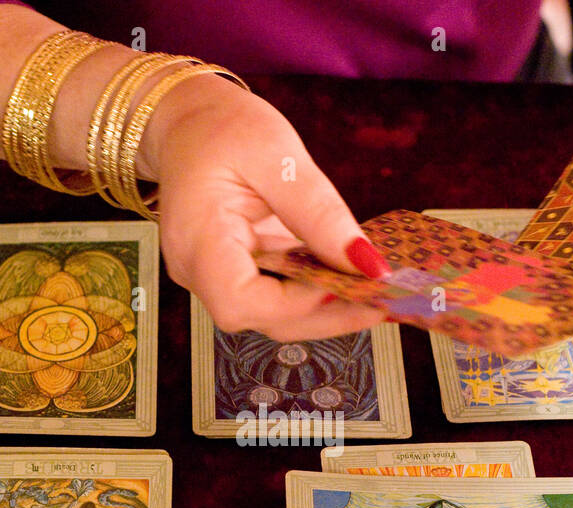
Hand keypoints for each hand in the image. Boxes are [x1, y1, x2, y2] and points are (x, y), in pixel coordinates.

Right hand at [140, 75, 386, 340]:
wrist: (190, 123)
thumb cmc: (221, 129)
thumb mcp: (277, 154)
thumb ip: (320, 211)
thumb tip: (367, 263)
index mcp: (197, 240)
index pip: (241, 301)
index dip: (298, 304)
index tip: (348, 282)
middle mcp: (198, 271)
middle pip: (263, 319)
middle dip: (326, 316)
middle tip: (382, 299)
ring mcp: (214, 278)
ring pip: (273, 317)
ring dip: (327, 311)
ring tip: (375, 294)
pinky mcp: (235, 274)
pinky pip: (276, 297)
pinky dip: (315, 294)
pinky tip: (350, 281)